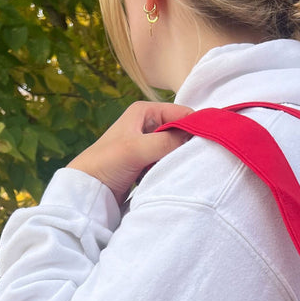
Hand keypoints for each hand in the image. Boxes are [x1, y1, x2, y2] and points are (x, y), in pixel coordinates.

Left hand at [66, 101, 193, 202]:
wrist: (88, 189)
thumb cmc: (106, 163)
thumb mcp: (137, 148)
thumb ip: (166, 141)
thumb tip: (196, 139)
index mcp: (145, 111)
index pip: (182, 113)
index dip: (197, 126)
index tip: (211, 143)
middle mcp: (148, 123)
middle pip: (181, 131)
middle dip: (190, 144)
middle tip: (202, 159)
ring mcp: (148, 143)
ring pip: (176, 147)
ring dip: (181, 158)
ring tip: (189, 168)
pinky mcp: (147, 161)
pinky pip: (168, 161)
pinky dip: (172, 167)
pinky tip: (176, 175)